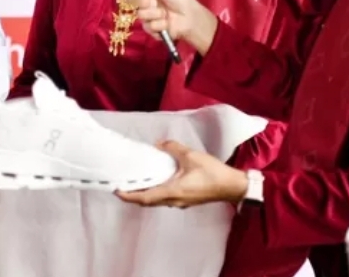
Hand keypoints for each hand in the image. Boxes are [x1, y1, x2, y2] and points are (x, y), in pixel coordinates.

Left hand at [116, 140, 248, 207]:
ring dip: (145, 194)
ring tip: (136, 183)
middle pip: (148, 202)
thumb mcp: (191, 155)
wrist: (232, 186)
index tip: (117, 191)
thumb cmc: (212, 173)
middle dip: (134, 195)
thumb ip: (173, 148)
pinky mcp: (186, 200)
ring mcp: (181, 202)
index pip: (145, 198)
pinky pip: (166, 198)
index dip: (129, 196)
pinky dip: (156, 192)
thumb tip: (160, 144)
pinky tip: (156, 181)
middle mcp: (174, 201)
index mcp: (173, 192)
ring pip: (157, 201)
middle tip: (122, 186)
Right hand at [119, 0, 218, 54]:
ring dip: (156, 14)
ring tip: (166, 14)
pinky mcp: (150, 29)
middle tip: (154, 2)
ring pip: (140, 14)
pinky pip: (149, 26)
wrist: (191, 17)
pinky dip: (161, 24)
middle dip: (143, 1)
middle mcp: (143, 1)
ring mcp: (146, 16)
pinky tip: (167, 22)